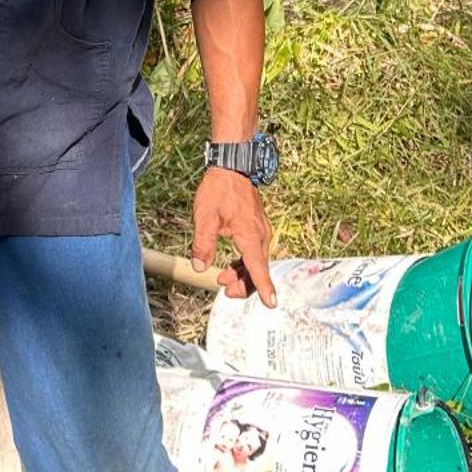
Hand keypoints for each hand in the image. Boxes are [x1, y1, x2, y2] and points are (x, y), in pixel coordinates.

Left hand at [190, 168, 276, 305]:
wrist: (232, 167)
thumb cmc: (219, 190)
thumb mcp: (205, 217)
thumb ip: (203, 243)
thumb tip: (200, 267)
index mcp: (250, 236)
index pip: (259, 269)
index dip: (264, 288)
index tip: (271, 304)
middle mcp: (261, 236)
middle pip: (258, 270)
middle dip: (244, 285)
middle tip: (224, 289)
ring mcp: (261, 232)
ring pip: (257, 263)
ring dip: (243, 275)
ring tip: (223, 278)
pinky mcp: (257, 228)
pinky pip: (255, 253)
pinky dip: (245, 264)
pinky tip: (231, 266)